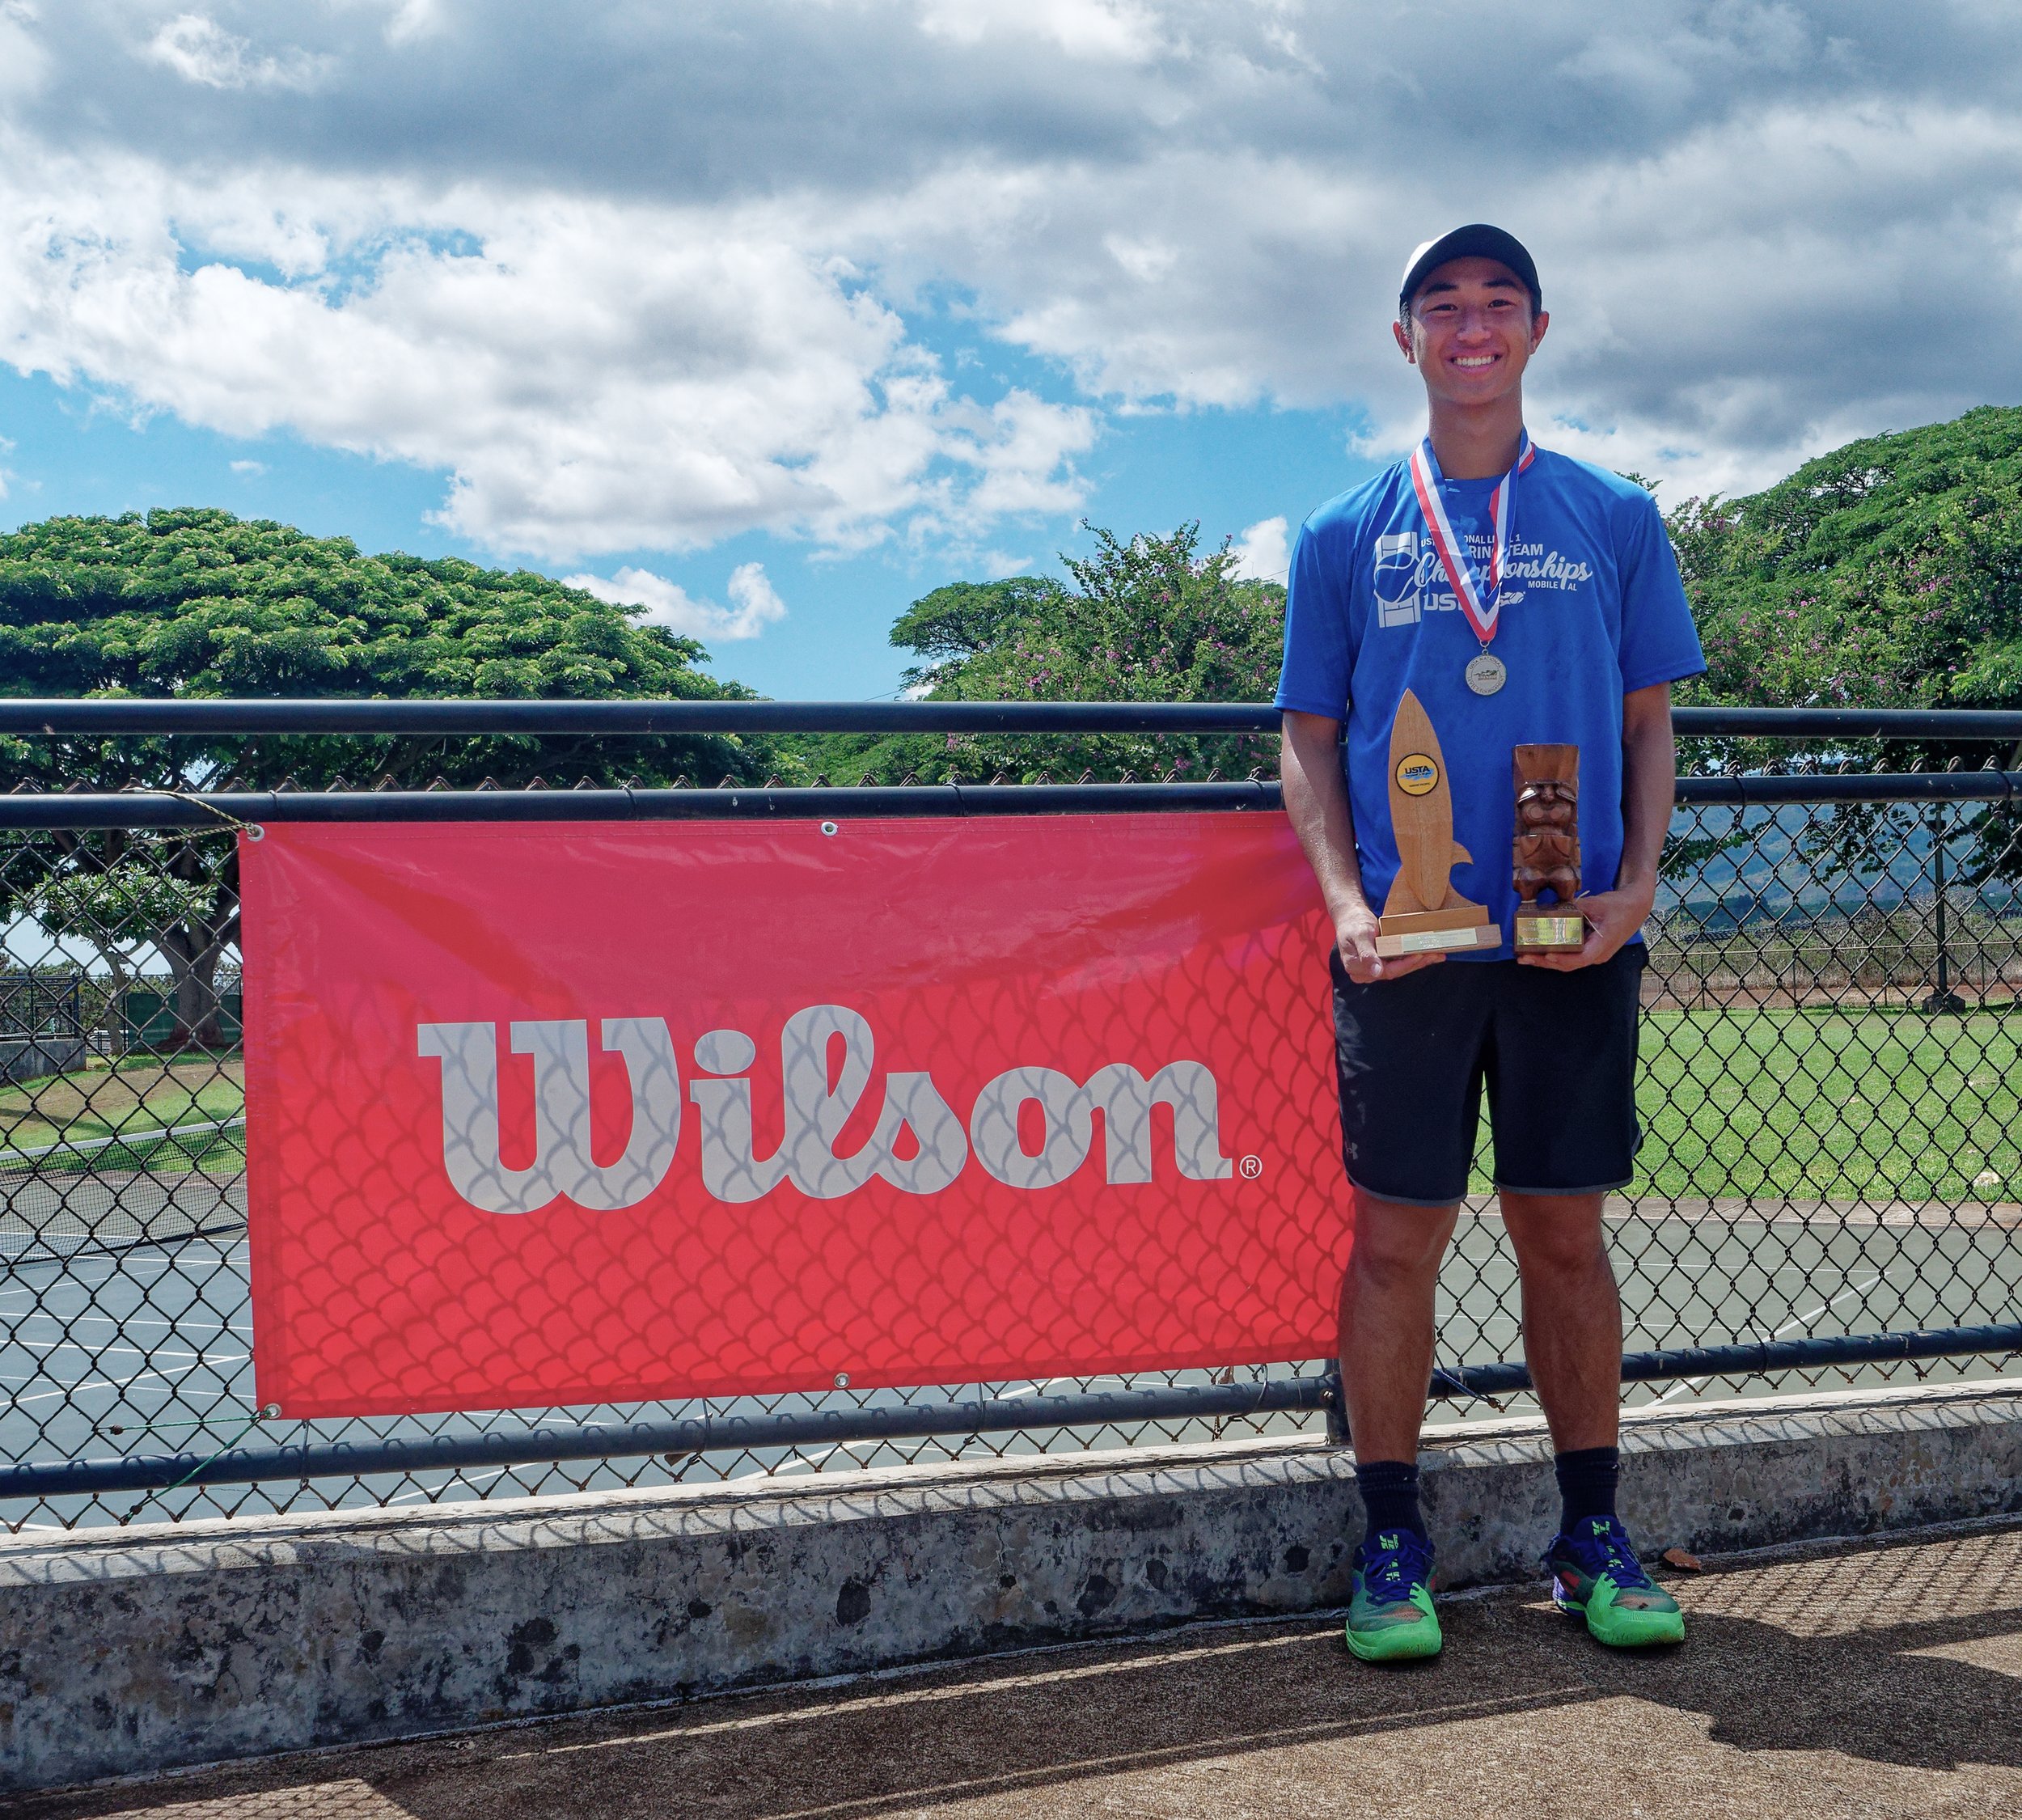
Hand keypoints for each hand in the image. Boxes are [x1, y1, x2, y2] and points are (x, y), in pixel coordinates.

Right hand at [1335, 902, 1445, 983]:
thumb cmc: (1353, 923)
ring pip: (1400, 968)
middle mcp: (1366, 972)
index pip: (1385, 972)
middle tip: (1434, 954)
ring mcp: (1374, 968)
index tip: (1418, 955)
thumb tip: (1376, 972)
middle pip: (1396, 971)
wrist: (1350, 916)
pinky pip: (1400, 963)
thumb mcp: (1359, 935)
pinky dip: (1414, 958)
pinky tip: (1428, 955)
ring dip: (1419, 962)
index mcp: (1357, 968)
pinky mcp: (1382, 962)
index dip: (1404, 965)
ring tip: (1437, 955)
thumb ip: (1366, 954)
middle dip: (1416, 963)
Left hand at [1518, 878, 1654, 970]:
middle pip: (1569, 964)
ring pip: (1567, 963)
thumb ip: (1575, 907)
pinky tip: (1538, 951)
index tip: (1547, 954)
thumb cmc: (1618, 906)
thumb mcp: (1596, 903)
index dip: (1563, 958)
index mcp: (1602, 945)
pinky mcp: (1589, 950)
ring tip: (1525, 957)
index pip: (1581, 958)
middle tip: (1524, 957)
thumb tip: (1552, 909)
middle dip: (1545, 962)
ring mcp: (1593, 954)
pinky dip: (1553, 955)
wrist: (1634, 907)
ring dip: (1546, 961)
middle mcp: (1597, 955)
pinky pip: (1569, 956)